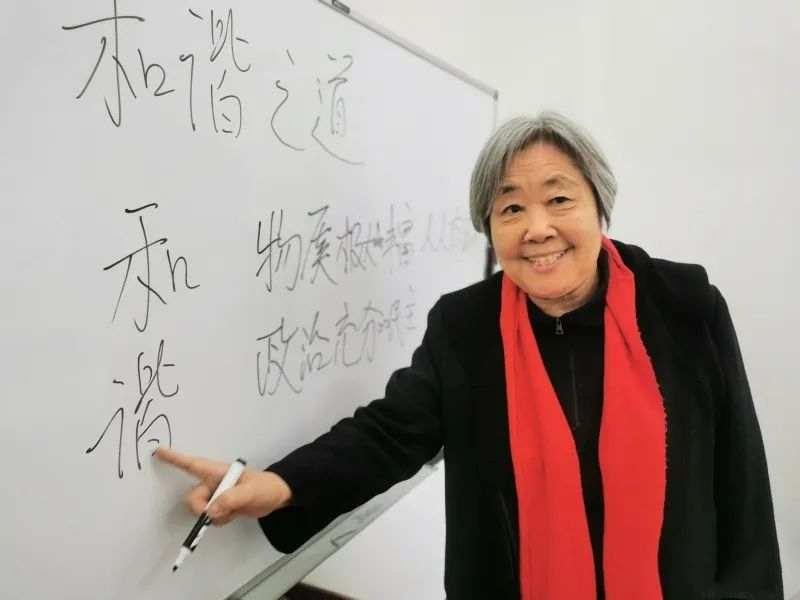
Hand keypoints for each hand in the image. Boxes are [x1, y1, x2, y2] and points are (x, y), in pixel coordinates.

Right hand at [155, 447, 292, 525]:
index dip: (174, 458)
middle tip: (218, 513)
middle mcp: (213, 483)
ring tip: (233, 512)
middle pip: (193, 498)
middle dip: (201, 508)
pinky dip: (219, 521)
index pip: (192, 464)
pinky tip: (233, 515)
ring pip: (200, 510)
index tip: (157, 451)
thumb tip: (209, 511)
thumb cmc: (265, 487)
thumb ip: (231, 499)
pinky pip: (210, 518)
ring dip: (214, 516)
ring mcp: (216, 496)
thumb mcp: (251, 492)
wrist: (276, 497)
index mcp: (218, 472)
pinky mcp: (220, 507)